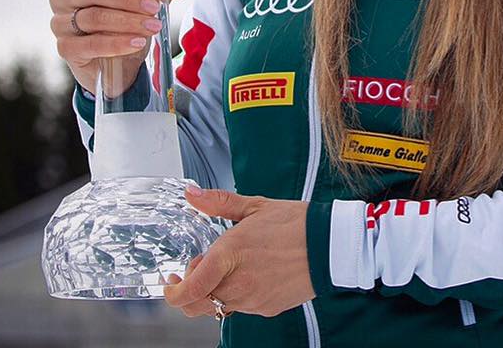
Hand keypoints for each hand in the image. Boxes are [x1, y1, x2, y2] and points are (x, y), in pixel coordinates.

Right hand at [49, 0, 187, 94]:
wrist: (120, 61)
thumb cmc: (127, 20)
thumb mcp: (148, 0)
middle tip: (154, 8)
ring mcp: (61, 23)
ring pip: (93, 17)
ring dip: (127, 22)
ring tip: (153, 27)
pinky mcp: (66, 48)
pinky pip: (89, 44)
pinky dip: (116, 43)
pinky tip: (137, 42)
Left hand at [163, 185, 314, 317]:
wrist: (329, 244)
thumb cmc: (296, 223)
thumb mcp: (255, 206)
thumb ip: (219, 202)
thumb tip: (192, 194)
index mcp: (230, 254)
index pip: (189, 290)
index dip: (174, 291)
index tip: (172, 282)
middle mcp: (238, 282)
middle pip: (198, 304)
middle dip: (192, 290)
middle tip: (200, 270)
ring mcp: (252, 299)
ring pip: (220, 306)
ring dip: (217, 290)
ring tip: (234, 266)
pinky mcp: (267, 308)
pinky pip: (243, 307)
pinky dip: (240, 294)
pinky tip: (254, 273)